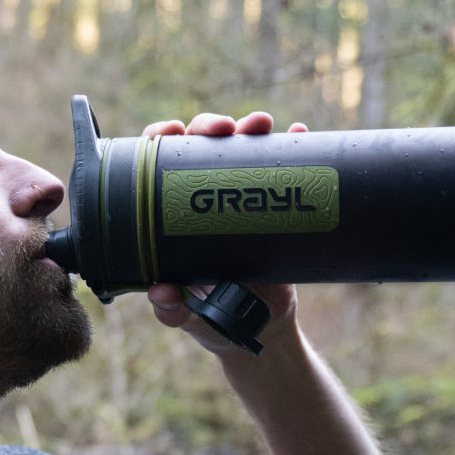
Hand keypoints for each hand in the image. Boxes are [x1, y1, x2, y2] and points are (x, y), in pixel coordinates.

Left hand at [141, 111, 307, 354]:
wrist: (260, 329)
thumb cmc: (212, 318)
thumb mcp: (189, 316)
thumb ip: (173, 312)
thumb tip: (162, 293)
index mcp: (170, 215)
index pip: (157, 165)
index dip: (161, 139)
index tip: (172, 132)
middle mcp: (203, 198)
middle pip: (199, 147)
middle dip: (208, 126)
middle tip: (222, 129)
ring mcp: (240, 198)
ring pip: (240, 149)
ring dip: (250, 128)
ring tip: (261, 125)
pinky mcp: (273, 205)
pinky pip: (283, 167)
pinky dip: (292, 145)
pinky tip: (297, 132)